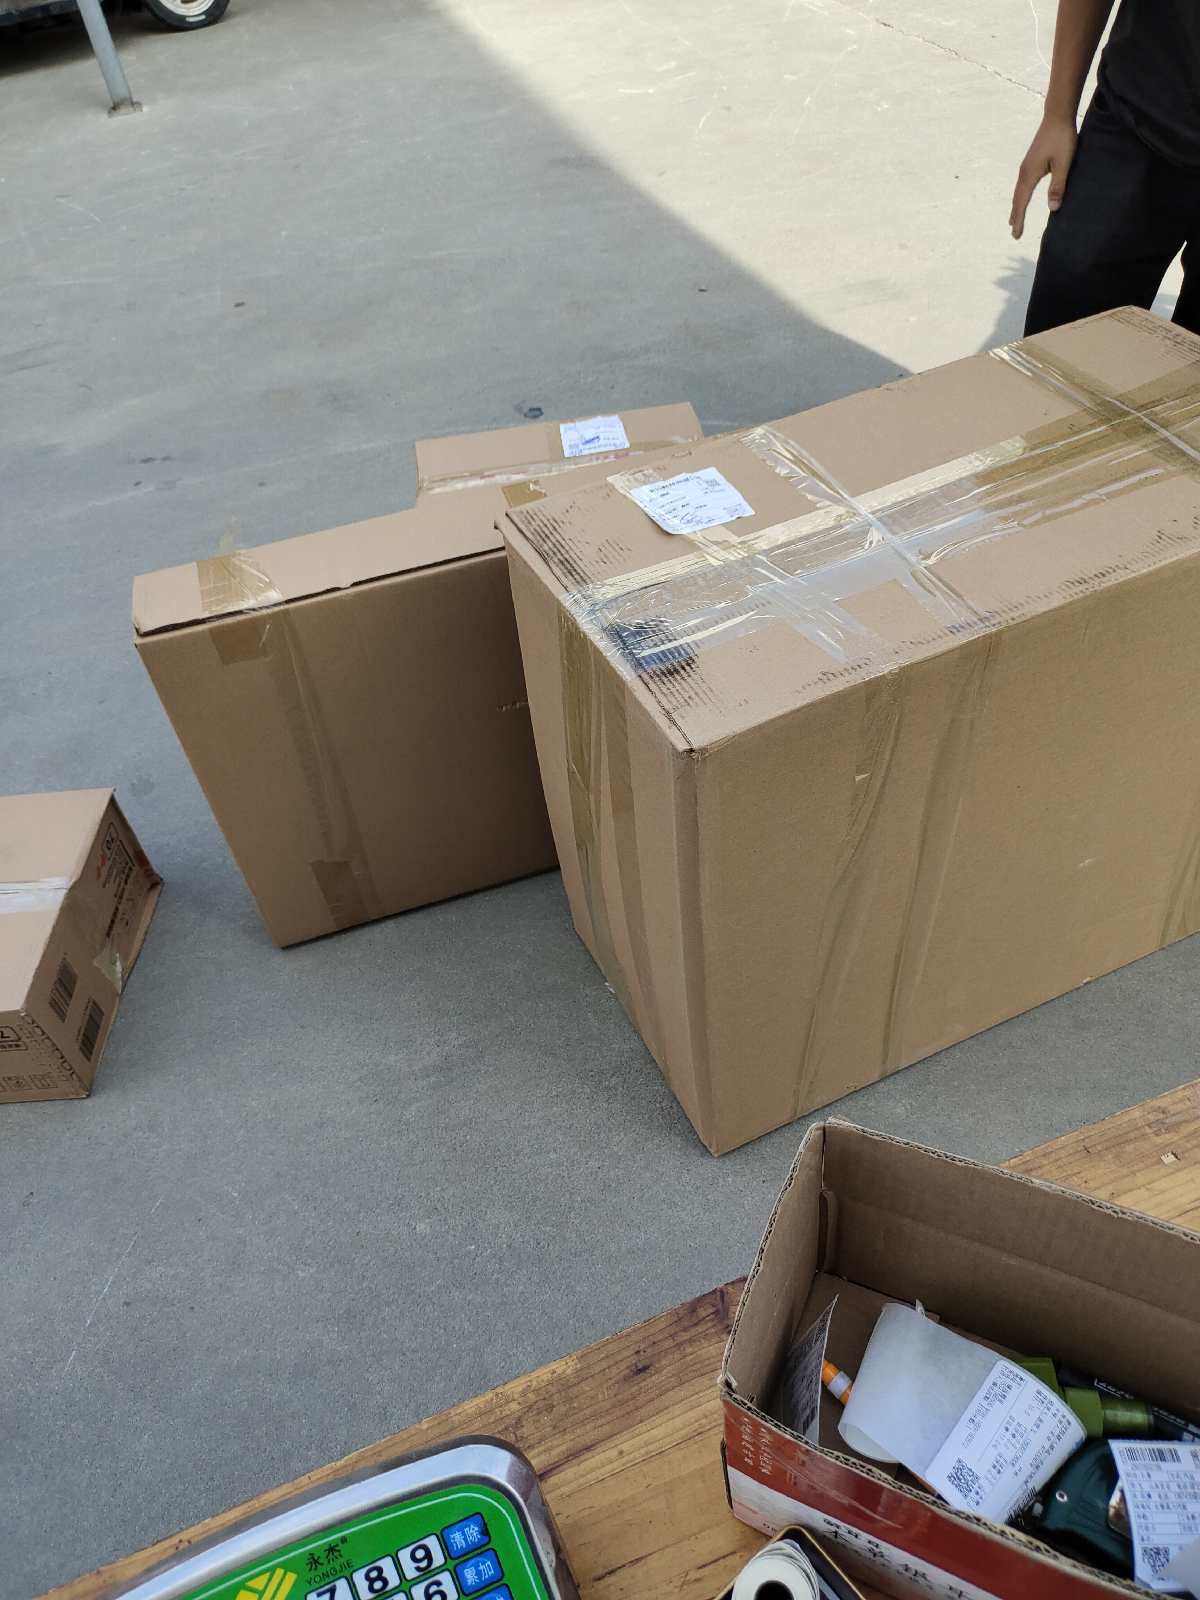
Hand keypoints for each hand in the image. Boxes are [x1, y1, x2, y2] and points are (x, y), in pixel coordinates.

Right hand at [1010, 114, 1077, 238]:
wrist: (1057, 115)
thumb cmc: (1062, 138)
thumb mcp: (1064, 164)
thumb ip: (1058, 186)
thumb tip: (1053, 209)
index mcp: (1029, 175)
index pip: (1021, 203)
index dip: (1019, 220)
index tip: (1016, 235)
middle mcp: (1024, 172)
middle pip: (1017, 199)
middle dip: (1015, 217)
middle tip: (1014, 233)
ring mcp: (1026, 166)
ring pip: (1018, 192)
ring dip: (1016, 207)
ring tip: (1013, 219)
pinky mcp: (1031, 161)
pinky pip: (1022, 184)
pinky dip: (1020, 196)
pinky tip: (1021, 197)